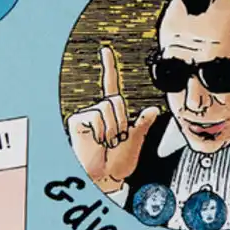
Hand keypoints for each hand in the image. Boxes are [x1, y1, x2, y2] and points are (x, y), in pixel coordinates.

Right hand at [66, 45, 159, 193]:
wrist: (105, 179)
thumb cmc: (116, 165)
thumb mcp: (135, 142)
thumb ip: (143, 125)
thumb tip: (152, 110)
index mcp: (112, 114)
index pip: (111, 86)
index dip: (109, 67)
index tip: (106, 51)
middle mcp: (98, 113)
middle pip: (117, 101)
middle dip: (121, 122)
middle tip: (114, 141)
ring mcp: (87, 116)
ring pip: (108, 110)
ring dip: (112, 130)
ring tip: (104, 143)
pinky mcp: (77, 122)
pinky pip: (97, 118)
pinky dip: (100, 132)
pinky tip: (95, 142)